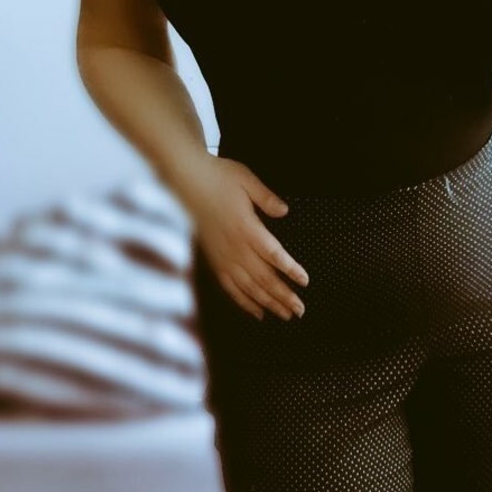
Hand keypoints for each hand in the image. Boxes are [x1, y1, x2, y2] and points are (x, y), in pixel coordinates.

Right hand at [182, 156, 308, 321]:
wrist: (187, 180)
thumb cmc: (218, 176)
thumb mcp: (246, 179)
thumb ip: (266, 197)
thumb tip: (285, 211)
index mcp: (246, 227)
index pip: (273, 254)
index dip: (290, 269)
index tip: (305, 281)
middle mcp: (234, 247)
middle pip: (263, 277)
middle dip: (284, 296)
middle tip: (301, 310)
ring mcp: (223, 256)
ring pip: (248, 287)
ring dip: (268, 303)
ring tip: (286, 315)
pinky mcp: (214, 260)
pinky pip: (230, 287)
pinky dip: (244, 302)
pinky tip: (258, 313)